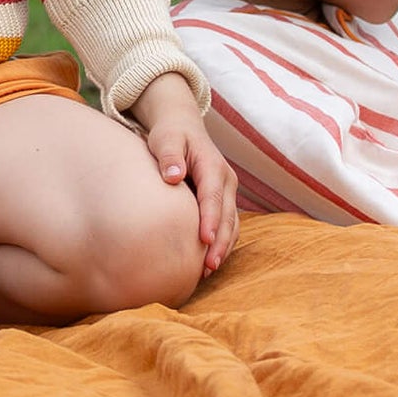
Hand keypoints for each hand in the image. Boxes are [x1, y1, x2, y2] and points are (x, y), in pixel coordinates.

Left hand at [131, 73, 238, 276]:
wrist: (182, 126)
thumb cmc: (171, 134)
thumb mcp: (166, 138)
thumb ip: (169, 155)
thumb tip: (174, 175)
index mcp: (213, 165)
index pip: (213, 197)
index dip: (211, 219)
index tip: (204, 240)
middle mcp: (226, 180)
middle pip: (227, 216)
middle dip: (220, 242)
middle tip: (208, 266)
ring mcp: (228, 192)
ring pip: (232, 224)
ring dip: (223, 247)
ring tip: (208, 270)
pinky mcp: (224, 200)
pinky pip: (228, 225)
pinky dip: (222, 242)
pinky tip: (208, 260)